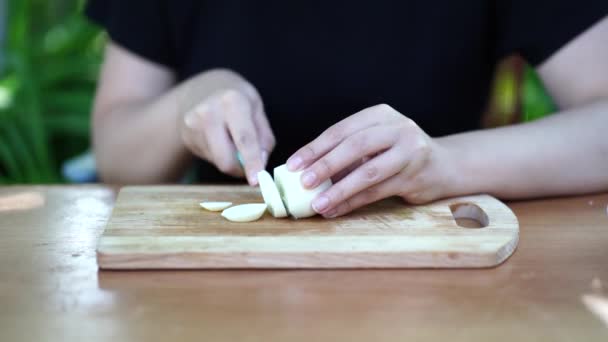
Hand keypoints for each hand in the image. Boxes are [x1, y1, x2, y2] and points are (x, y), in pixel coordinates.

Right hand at [179, 70, 274, 184]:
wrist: (202, 88)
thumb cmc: (236, 98)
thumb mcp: (257, 108)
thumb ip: (264, 137)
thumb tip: (261, 163)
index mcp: (232, 101)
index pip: (244, 139)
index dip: (252, 162)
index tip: (256, 180)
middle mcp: (209, 112)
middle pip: (226, 159)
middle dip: (241, 169)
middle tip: (250, 165)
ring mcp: (193, 124)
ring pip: (218, 161)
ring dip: (230, 161)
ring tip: (232, 141)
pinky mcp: (186, 136)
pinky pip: (209, 158)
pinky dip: (219, 155)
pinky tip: (219, 139)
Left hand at [286, 104, 453, 217]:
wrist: (443, 165)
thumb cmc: (397, 153)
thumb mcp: (375, 142)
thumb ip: (346, 151)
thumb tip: (303, 171)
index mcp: (380, 114)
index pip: (341, 130)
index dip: (315, 148)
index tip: (292, 165)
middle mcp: (398, 128)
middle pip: (355, 147)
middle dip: (325, 166)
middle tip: (302, 182)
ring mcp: (410, 152)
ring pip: (367, 173)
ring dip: (338, 190)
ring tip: (317, 203)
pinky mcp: (415, 176)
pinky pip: (377, 192)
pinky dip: (352, 202)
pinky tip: (335, 210)